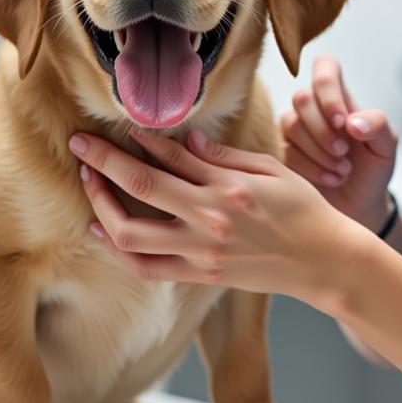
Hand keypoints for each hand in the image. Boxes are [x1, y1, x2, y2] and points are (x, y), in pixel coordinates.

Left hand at [69, 129, 363, 307]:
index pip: (172, 157)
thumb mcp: (270, 169)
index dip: (141, 139)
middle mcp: (210, 220)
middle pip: (140, 187)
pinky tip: (102, 229)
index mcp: (229, 188)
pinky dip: (117, 250)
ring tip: (89, 184)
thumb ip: (223, 156)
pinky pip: (146, 267)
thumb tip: (182, 141)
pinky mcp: (200, 275)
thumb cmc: (303, 209)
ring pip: (130, 234)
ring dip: (101, 206)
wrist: (323, 260)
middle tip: (79, 144)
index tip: (121, 127)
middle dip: (103, 162)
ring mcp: (201, 252)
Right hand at [280, 55, 397, 230]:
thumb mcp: (387, 146)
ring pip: (291, 124)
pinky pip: (287, 151)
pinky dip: (313, 168)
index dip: (327, 88)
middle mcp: (314, 108)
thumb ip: (377, 125)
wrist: (361, 204)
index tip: (342, 120)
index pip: (325, 66)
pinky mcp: (285, 153)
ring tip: (343, 169)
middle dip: (324, 129)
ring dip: (320, 151)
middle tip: (345, 152)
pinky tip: (332, 177)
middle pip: (302, 97)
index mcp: (340, 97)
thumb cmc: (374, 168)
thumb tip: (352, 122)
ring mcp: (296, 130)